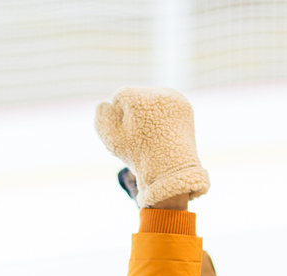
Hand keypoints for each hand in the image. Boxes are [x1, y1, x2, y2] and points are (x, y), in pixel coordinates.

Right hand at [95, 87, 208, 207]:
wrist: (171, 170)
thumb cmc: (137, 156)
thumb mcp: (112, 140)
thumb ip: (102, 117)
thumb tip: (105, 103)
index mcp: (137, 99)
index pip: (121, 95)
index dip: (120, 115)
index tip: (128, 132)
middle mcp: (157, 93)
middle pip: (138, 94)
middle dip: (135, 111)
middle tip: (141, 133)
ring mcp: (174, 97)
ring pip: (153, 97)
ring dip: (149, 110)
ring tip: (153, 132)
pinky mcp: (185, 104)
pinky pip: (168, 102)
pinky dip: (163, 113)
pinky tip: (164, 129)